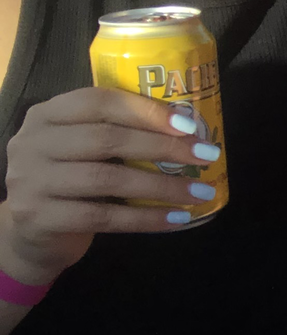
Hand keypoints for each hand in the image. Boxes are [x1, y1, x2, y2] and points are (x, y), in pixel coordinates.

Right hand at [0, 88, 221, 283]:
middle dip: (164, 147)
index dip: (146, 111)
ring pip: (108, 179)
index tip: (190, 124)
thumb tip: (187, 127)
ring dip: (162, 186)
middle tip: (206, 155)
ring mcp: (31, 181)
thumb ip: (116, 131)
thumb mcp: (82, 147)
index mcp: (47, 115)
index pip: (98, 101)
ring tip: (201, 192)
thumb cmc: (71, 180)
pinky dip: (146, 218)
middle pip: (107, 139)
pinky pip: (103, 217)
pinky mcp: (39, 218)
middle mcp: (32, 143)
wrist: (31, 232)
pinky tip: (177, 218)